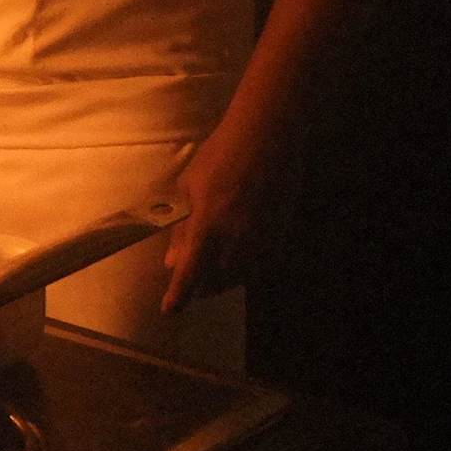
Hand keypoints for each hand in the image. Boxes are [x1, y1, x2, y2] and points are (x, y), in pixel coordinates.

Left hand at [161, 123, 266, 313]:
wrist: (267, 139)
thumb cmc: (220, 156)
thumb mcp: (189, 186)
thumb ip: (181, 227)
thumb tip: (172, 262)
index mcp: (207, 225)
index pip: (190, 272)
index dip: (179, 295)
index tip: (169, 311)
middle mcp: (235, 239)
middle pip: (215, 281)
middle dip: (200, 287)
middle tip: (191, 285)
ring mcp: (261, 240)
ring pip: (240, 278)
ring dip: (223, 281)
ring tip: (213, 275)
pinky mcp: (281, 237)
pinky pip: (261, 267)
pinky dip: (247, 271)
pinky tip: (239, 262)